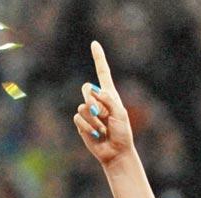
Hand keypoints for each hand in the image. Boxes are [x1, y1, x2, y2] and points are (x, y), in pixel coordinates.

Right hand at [73, 41, 135, 167]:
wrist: (115, 151)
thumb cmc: (122, 133)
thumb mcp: (120, 113)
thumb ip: (108, 100)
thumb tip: (93, 93)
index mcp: (109, 94)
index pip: (102, 72)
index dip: (98, 58)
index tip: (94, 44)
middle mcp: (97, 100)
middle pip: (86, 88)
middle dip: (93, 100)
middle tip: (102, 114)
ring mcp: (88, 112)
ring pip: (82, 105)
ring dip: (93, 119)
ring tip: (102, 128)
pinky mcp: (81, 123)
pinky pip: (78, 117)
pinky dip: (87, 126)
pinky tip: (96, 134)